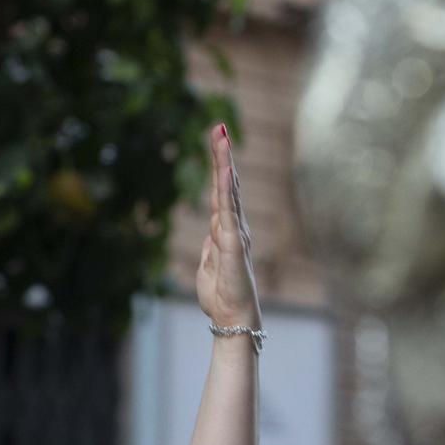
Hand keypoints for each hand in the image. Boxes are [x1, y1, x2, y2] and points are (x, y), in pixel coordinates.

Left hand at [195, 123, 259, 331]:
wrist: (232, 318)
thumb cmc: (221, 296)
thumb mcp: (208, 266)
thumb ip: (210, 248)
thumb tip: (209, 236)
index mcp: (226, 231)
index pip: (222, 193)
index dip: (220, 168)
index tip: (217, 142)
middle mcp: (235, 226)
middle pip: (227, 184)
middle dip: (223, 155)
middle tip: (218, 127)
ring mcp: (235, 232)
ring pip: (228, 190)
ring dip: (224, 163)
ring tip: (221, 136)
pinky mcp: (233, 242)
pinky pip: (228, 209)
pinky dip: (226, 188)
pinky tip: (226, 170)